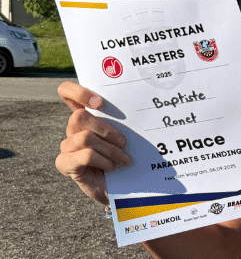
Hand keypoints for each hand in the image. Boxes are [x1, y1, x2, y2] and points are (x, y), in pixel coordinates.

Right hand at [54, 81, 130, 205]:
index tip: (100, 103)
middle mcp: (73, 129)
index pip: (67, 92)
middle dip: (107, 129)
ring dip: (111, 150)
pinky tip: (111, 168)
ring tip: (123, 160)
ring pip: (86, 138)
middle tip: (124, 142)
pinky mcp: (65, 164)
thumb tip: (137, 108)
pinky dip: (104, 161)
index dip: (78, 92)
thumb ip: (122, 121)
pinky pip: (85, 155)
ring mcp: (67, 146)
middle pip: (79, 116)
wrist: (123, 187)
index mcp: (86, 116)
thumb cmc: (125, 156)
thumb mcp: (125, 136)